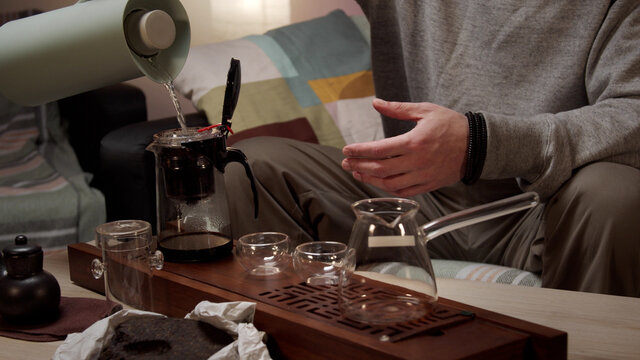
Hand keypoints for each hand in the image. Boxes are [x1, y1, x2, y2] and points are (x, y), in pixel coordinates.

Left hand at [341, 99, 467, 196]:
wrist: (477, 145)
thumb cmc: (452, 125)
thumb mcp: (425, 110)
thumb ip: (398, 109)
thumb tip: (376, 103)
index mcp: (415, 142)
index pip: (379, 150)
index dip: (359, 151)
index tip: (347, 150)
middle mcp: (417, 162)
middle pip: (380, 169)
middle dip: (359, 166)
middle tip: (346, 163)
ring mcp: (423, 176)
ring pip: (389, 184)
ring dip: (370, 179)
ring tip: (357, 173)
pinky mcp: (429, 185)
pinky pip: (404, 192)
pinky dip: (388, 189)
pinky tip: (378, 182)